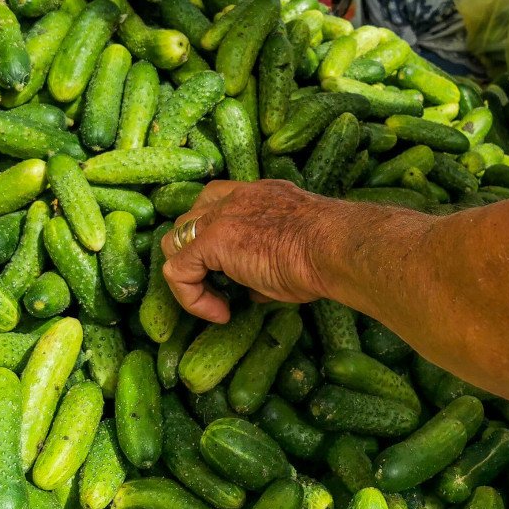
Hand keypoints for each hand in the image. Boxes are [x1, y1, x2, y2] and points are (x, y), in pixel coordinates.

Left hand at [162, 180, 339, 322]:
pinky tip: (221, 313)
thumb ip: (266, 262)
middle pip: (190, 219)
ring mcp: (220, 216)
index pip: (218, 201)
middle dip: (196, 253)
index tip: (237, 271)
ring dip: (190, 274)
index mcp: (259, 194)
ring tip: (216, 301)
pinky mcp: (211, 241)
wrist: (334, 248)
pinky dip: (192, 297)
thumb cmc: (328, 254)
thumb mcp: (294, 253)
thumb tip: (251, 289)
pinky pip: (178, 271)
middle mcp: (235, 197)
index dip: (215, 233)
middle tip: (220, 285)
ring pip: (174, 241)